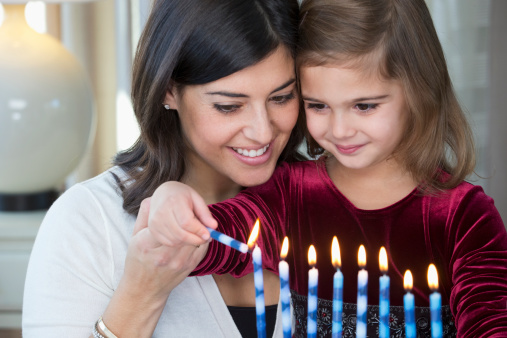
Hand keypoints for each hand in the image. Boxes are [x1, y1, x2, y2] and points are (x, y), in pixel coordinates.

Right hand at [101, 198, 208, 336]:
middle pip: (184, 230)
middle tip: (192, 211)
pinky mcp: (189, 267)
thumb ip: (144, 216)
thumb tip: (153, 199)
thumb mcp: (134, 237)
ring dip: (198, 228)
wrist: (144, 290)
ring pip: (195, 238)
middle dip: (191, 219)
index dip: (176, 214)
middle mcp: (163, 254)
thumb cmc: (138, 261)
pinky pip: (202, 248)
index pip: (166, 223)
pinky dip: (203, 238)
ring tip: (196, 221)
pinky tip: (199, 233)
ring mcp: (177, 262)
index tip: (180, 208)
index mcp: (146, 244)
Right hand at [148, 181, 217, 247]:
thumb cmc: (182, 195)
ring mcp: (155, 223)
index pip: (186, 222)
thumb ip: (205, 213)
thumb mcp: (196, 198)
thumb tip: (214, 227)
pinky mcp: (153, 230)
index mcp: (173, 201)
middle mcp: (161, 213)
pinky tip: (186, 235)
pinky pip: (170, 243)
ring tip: (196, 235)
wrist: (161, 193)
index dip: (198, 231)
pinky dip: (181, 242)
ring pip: (176, 241)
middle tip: (206, 239)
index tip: (209, 235)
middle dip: (196, 239)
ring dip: (189, 242)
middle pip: (181, 234)